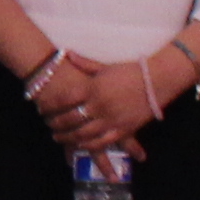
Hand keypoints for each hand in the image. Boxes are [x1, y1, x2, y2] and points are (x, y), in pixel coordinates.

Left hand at [41, 59, 158, 159]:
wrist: (157, 80)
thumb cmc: (130, 71)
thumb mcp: (104, 66)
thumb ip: (84, 63)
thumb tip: (67, 54)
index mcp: (93, 88)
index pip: (64, 99)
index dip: (50, 105)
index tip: (41, 108)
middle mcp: (100, 105)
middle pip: (70, 119)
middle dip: (55, 124)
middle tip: (48, 125)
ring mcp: (111, 119)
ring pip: (83, 134)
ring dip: (67, 137)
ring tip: (58, 137)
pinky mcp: (123, 130)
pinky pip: (102, 142)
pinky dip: (88, 146)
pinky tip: (80, 146)